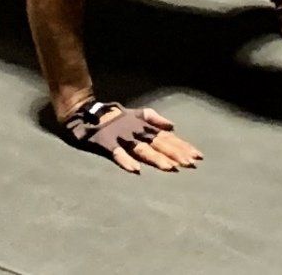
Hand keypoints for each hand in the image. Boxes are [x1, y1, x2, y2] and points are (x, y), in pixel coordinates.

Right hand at [62, 101, 202, 174]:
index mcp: (143, 127)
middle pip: (159, 144)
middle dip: (175, 154)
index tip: (198, 157)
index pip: (167, 138)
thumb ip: (154, 119)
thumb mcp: (136, 114)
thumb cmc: (113, 116)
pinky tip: (135, 170)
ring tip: (171, 169)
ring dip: (156, 159)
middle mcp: (135, 132)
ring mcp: (121, 137)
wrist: (84, 110)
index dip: (182, 147)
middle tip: (192, 165)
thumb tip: (173, 126)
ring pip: (142, 150)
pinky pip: (116, 154)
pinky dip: (126, 161)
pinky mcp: (105, 143)